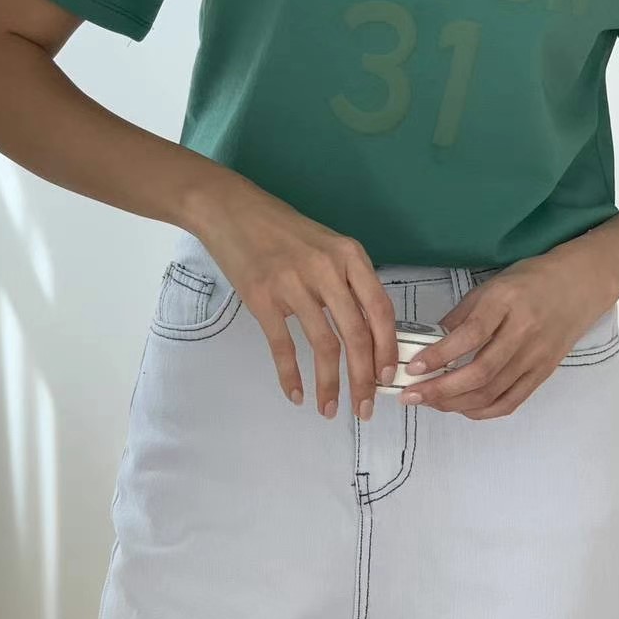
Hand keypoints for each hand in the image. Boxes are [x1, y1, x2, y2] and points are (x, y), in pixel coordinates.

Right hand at [193, 170, 397, 420]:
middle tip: (365, 408)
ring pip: (324, 346)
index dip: (387, 348)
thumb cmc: (281, 229)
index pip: (380, 310)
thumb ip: (348, 281)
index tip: (387, 377)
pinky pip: (283, 346)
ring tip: (330, 409)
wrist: (230, 209)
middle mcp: (327, 269)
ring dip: (329, 385)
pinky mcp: (263, 298)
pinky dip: (291, 376)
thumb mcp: (327, 245)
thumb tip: (368, 332)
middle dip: (364, 379)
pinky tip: (296, 394)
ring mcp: (294, 283)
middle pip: (356, 335)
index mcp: (350, 256)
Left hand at [397, 244, 618, 419]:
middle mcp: (524, 332)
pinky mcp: (544, 373)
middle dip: (440, 389)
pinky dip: (483, 410)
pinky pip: (511, 401)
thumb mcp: (492, 286)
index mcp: (508, 302)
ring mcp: (537, 356)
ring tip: (429, 402)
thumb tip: (431, 344)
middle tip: (412, 395)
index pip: (471, 335)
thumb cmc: (531, 281)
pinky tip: (460, 408)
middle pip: (481, 372)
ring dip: (455, 403)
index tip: (413, 367)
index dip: (440, 355)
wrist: (580, 285)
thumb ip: (462, 315)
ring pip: (493, 392)